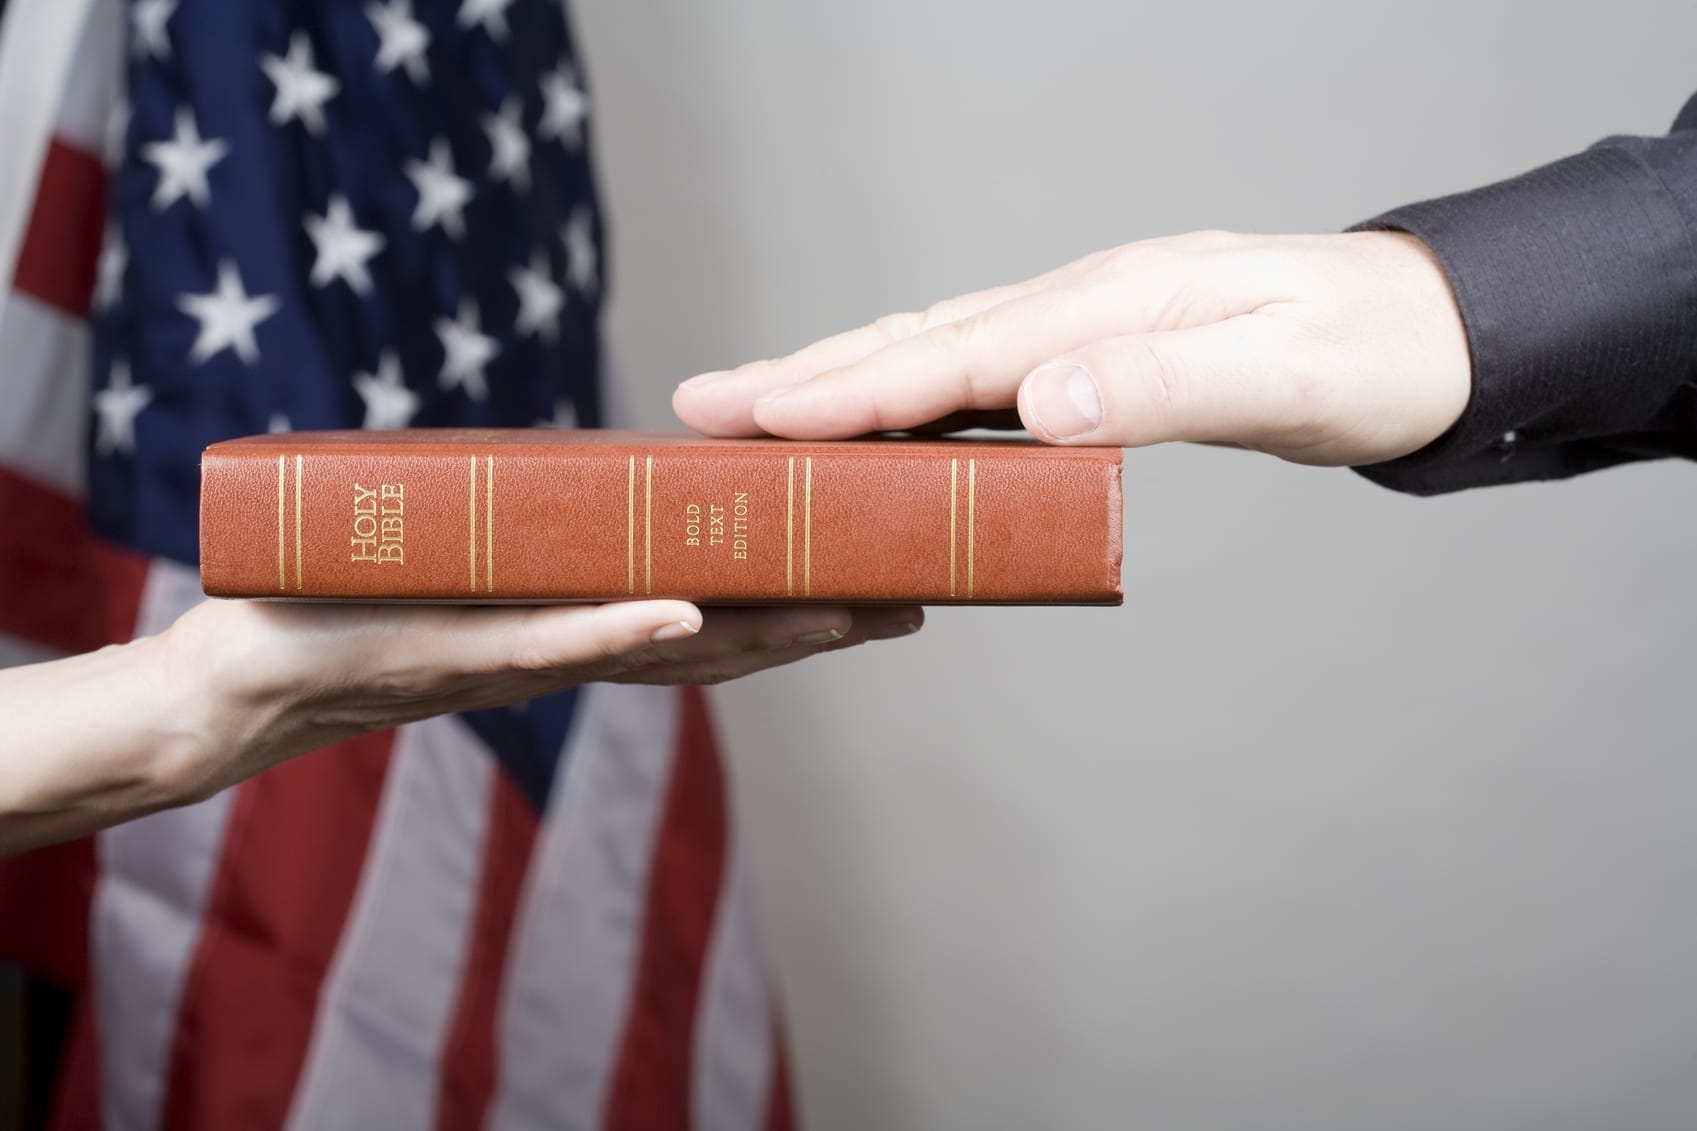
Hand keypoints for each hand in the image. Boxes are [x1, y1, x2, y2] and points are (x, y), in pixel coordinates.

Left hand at [1, 598, 918, 852]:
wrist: (221, 686)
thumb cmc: (335, 619)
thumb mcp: (452, 565)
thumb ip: (520, 539)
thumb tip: (573, 486)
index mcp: (570, 630)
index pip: (709, 620)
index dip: (798, 606)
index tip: (879, 579)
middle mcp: (559, 655)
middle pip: (714, 644)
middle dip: (817, 623)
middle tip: (918, 599)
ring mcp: (510, 658)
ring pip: (656, 651)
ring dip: (757, 633)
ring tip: (850, 609)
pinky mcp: (441, 653)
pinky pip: (543, 646)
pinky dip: (618, 633)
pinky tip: (689, 614)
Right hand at [673, 231, 1471, 466]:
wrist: (1432, 326)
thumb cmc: (1368, 359)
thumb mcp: (1281, 380)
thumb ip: (1158, 390)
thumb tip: (1032, 402)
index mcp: (1110, 307)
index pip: (955, 356)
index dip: (852, 393)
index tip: (761, 420)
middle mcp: (1082, 301)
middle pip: (919, 338)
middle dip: (806, 376)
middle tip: (704, 404)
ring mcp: (1086, 317)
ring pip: (937, 344)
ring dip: (840, 375)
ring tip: (755, 403)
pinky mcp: (1098, 343)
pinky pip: (977, 361)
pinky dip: (907, 381)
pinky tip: (879, 405)